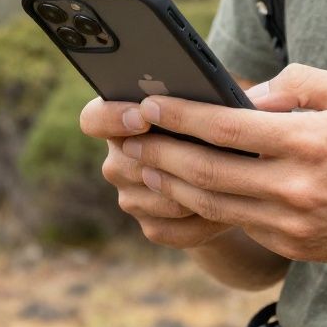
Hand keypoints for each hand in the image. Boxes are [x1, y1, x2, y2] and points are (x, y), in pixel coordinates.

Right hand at [79, 97, 230, 248]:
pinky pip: (175, 229)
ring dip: (195, 191)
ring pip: (158, 198)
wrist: (232, 180)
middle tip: (207, 154)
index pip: (94, 119)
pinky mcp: (152, 227)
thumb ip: (203, 99)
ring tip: (230, 181)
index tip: (142, 118)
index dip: (112, 118)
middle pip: (127, 164)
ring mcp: (131, 198)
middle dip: (169, 160)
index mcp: (122, 120)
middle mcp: (118, 161)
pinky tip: (230, 208)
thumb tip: (210, 98)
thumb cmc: (221, 129)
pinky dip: (205, 220)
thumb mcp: (215, 107)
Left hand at [121, 64, 326, 263]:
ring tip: (140, 162)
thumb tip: (243, 96)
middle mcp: (294, 185)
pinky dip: (200, 204)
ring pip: (211, 203)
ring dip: (168, 183)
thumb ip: (296, 84)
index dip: (180, 116)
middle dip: (158, 152)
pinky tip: (179, 187)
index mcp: (308, 141)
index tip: (149, 104)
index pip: (226, 128)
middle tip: (126, 136)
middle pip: (205, 172)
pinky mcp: (290, 244)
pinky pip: (235, 221)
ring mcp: (290, 221)